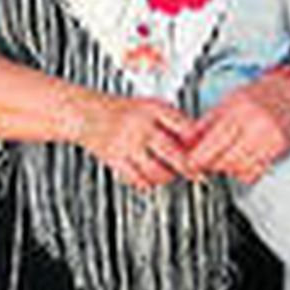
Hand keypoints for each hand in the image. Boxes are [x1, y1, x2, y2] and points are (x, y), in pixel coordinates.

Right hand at [81, 96, 198, 189]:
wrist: (85, 112)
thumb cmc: (121, 111)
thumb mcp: (148, 105)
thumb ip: (170, 121)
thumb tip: (197, 143)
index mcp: (153, 108)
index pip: (186, 127)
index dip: (198, 142)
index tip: (204, 151)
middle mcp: (142, 124)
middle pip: (176, 154)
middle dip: (189, 169)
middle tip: (198, 176)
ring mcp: (128, 141)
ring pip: (157, 170)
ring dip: (166, 178)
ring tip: (167, 176)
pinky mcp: (114, 156)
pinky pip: (136, 178)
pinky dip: (145, 183)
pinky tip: (147, 180)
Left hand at [189, 64, 289, 182]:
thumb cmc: (259, 96)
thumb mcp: (228, 101)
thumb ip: (206, 122)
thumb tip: (186, 140)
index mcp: (238, 110)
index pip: (212, 142)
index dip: (197, 158)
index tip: (189, 163)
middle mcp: (256, 125)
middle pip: (225, 159)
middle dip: (212, 163)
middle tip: (207, 160)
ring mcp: (271, 138)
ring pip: (240, 169)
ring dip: (228, 168)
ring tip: (228, 157)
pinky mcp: (281, 149)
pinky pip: (257, 172)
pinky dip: (245, 172)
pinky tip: (243, 161)